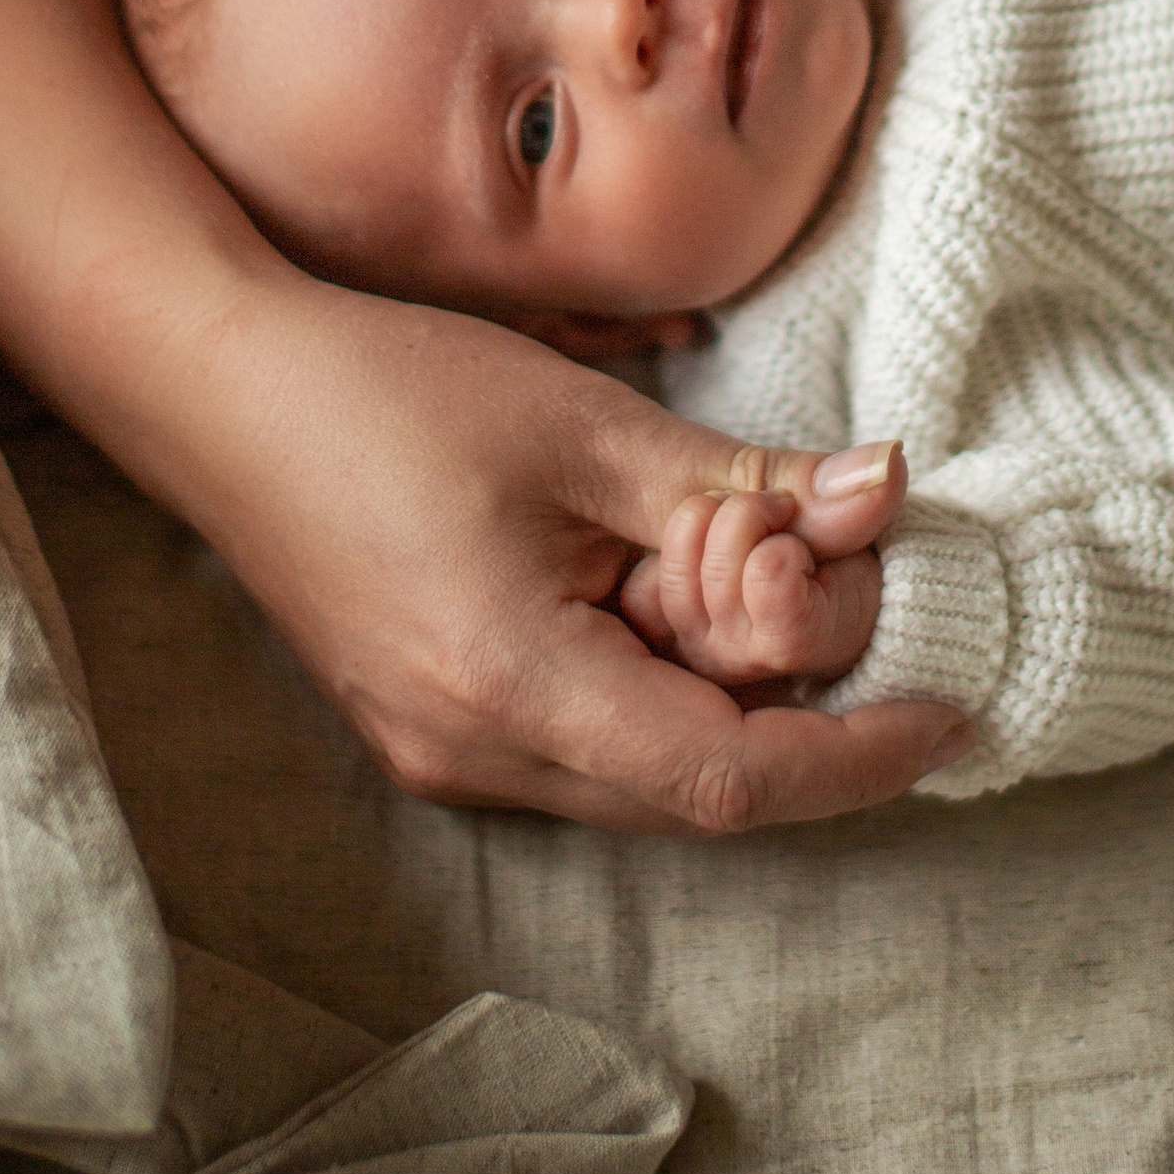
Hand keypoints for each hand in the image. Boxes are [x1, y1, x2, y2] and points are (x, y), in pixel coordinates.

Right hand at [190, 279, 965, 830]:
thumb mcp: (588, 428)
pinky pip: (592, 740)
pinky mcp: (435, 726)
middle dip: (798, 694)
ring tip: (743, 554)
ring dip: (727, 681)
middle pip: (699, 784)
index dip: (860, 754)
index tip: (956, 705)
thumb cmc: (390, 389)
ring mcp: (446, 757)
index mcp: (513, 693)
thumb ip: (742, 487)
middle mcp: (476, 760)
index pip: (732, 778)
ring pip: (648, 767)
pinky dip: (662, 677)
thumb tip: (884, 497)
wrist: (216, 388)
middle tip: (839, 570)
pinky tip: (669, 579)